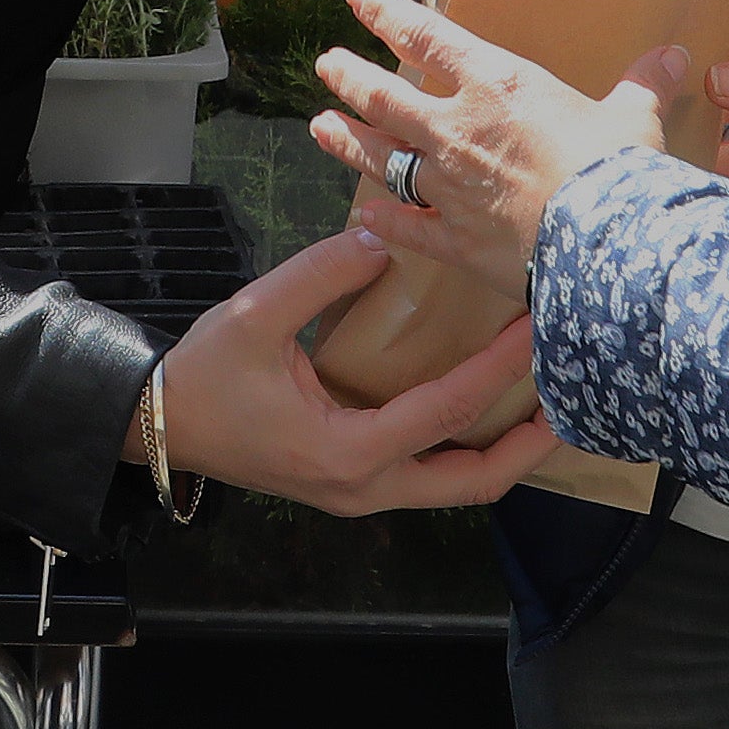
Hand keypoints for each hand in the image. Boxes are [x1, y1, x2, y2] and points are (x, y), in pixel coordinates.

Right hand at [148, 225, 559, 518]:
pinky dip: (464, 448)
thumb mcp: (256, 315)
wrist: (156, 424)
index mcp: (347, 452)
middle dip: (528, 446)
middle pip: (471, 481)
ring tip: (542, 409)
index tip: (536, 333)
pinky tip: (485, 413)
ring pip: (453, 487)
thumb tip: (382, 236)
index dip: (497, 371)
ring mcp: (359, 492)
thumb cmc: (204, 375)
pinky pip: (428, 475)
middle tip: (572, 401)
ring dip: (502, 452)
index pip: (445, 412)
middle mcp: (363, 486)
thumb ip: (321, 275)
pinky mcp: (353, 483)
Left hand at [312, 0, 685, 294]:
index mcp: (497, 85)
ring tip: (318, 126)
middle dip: (350, 77)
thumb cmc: (618, 171)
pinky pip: (407, 228)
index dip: (387, 13)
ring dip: (347, 141)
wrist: (606, 244)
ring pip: (381, 157)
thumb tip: (674, 56)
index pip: (427, 36)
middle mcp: (457, 129)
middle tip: (325, 63)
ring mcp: (448, 186)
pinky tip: (365, 217)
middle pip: (385, 96)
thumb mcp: (635, 117)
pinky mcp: (452, 240)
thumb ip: (644, 85)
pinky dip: (384, 222)